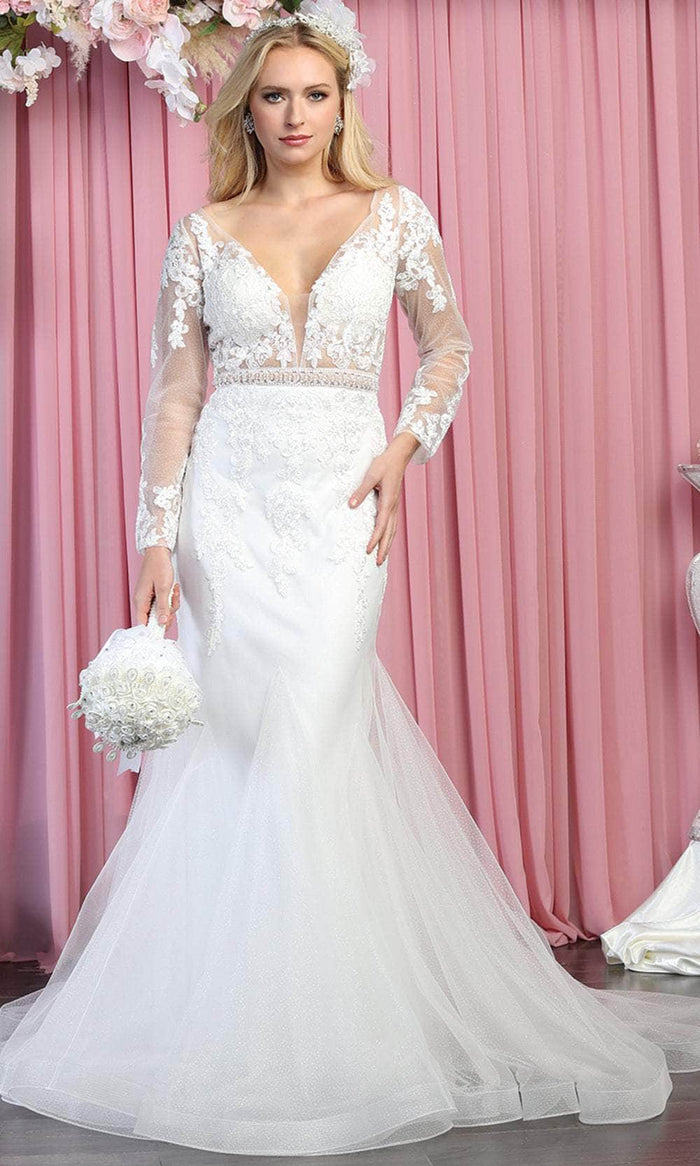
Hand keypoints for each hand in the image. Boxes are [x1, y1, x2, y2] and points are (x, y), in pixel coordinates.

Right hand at [133, 546, 179, 630]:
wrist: (158, 552)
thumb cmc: (158, 567)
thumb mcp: (163, 588)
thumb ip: (162, 607)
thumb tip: (162, 622)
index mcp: (141, 601)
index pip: (143, 624)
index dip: (154, 628)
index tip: (165, 626)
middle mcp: (142, 602)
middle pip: (154, 619)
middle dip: (167, 614)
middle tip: (173, 604)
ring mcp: (148, 598)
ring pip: (161, 611)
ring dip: (171, 604)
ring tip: (174, 592)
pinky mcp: (153, 595)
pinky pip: (163, 604)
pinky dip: (170, 599)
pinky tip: (173, 589)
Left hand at [348, 432, 420, 564]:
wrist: (398, 456)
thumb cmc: (384, 464)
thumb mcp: (371, 475)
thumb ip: (361, 490)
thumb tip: (351, 505)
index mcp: (388, 502)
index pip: (381, 526)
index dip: (374, 540)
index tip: (368, 550)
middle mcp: (393, 507)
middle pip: (389, 533)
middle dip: (384, 549)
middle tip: (378, 563)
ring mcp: (395, 506)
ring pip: (392, 530)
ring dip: (387, 544)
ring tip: (382, 557)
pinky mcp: (393, 504)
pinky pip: (392, 524)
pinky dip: (389, 535)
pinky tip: (386, 539)